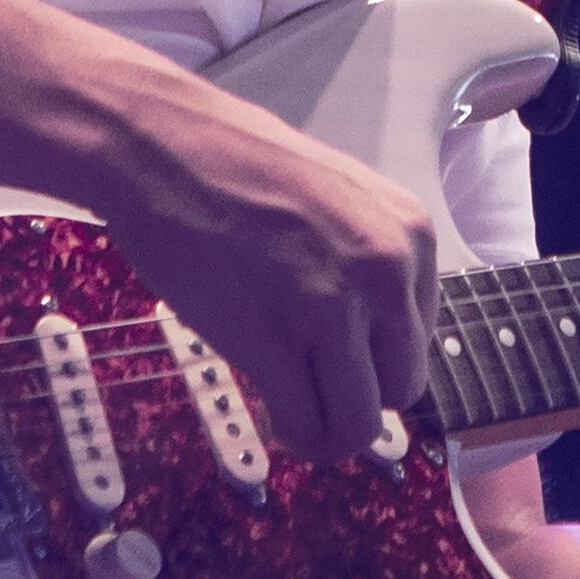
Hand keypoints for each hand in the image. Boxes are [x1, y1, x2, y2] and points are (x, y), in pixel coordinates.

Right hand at [85, 78, 439, 464]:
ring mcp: (333, 307)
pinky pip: (308, 425)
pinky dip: (291, 433)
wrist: (160, 145)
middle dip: (355, 398)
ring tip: (292, 409)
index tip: (333, 352)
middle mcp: (387, 272)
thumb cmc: (234, 171)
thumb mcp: (339, 203)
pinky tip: (271, 410)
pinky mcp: (277, 338)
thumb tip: (374, 349)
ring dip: (325, 430)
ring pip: (361, 424)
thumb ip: (369, 266)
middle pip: (401, 388)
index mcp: (410, 235)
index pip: (418, 338)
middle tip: (310, 384)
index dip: (373, 357)